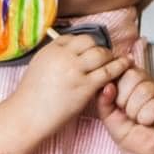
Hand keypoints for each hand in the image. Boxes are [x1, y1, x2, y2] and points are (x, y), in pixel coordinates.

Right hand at [10, 33, 130, 136]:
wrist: (27, 115)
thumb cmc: (31, 97)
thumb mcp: (38, 67)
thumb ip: (54, 58)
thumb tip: (68, 54)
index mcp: (50, 50)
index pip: (73, 38)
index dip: (84, 44)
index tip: (89, 49)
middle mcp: (63, 56)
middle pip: (89, 42)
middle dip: (99, 48)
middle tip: (104, 55)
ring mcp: (75, 70)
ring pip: (101, 54)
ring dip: (110, 56)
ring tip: (115, 61)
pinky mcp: (85, 86)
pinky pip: (108, 71)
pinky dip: (120, 67)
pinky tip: (127, 65)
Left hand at [97, 66, 153, 153]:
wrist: (141, 152)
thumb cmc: (126, 130)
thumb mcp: (108, 114)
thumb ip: (104, 99)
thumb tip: (107, 86)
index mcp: (132, 79)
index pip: (122, 69)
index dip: (116, 88)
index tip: (117, 104)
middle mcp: (148, 81)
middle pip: (134, 76)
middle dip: (124, 99)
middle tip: (127, 113)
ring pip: (144, 91)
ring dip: (135, 111)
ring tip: (137, 119)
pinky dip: (147, 118)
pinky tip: (148, 123)